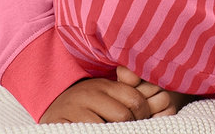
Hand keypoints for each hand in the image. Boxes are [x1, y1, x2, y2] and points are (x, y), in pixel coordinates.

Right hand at [38, 67, 177, 123]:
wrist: (52, 110)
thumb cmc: (85, 105)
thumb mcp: (104, 95)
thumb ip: (125, 95)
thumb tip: (163, 99)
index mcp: (104, 85)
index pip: (134, 99)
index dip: (144, 114)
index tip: (145, 122)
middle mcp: (90, 93)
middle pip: (124, 114)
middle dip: (132, 126)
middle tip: (132, 128)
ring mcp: (76, 108)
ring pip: (109, 126)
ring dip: (116, 130)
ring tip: (115, 128)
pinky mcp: (63, 122)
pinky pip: (91, 130)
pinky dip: (101, 132)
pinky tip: (102, 131)